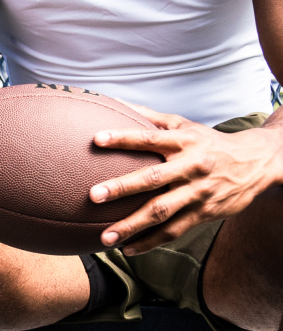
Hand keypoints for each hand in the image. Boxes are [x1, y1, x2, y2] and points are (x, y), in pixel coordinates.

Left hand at [89, 104, 282, 254]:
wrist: (254, 164)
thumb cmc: (208, 141)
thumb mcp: (183, 124)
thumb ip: (149, 116)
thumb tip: (115, 101)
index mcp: (182, 142)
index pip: (148, 138)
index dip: (123, 138)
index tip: (96, 139)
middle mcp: (190, 167)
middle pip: (152, 178)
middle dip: (122, 187)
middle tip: (93, 195)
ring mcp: (198, 193)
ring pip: (162, 211)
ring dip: (133, 225)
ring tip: (106, 236)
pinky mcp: (204, 214)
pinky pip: (175, 230)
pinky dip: (151, 241)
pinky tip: (129, 248)